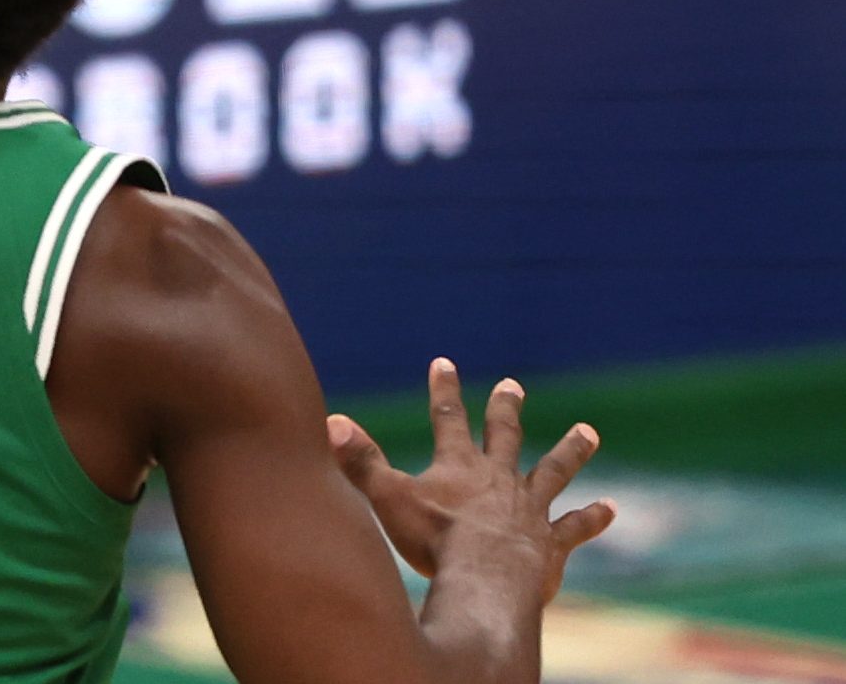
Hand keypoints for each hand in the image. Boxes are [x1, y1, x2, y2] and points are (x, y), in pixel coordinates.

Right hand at [327, 361, 612, 599]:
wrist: (488, 578)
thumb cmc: (436, 540)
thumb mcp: (388, 497)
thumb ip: (362, 461)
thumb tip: (331, 422)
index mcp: (459, 466)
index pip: (448, 417)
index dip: (445, 389)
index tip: (445, 363)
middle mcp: (498, 479)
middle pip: (505, 435)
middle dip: (506, 409)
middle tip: (513, 386)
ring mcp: (529, 509)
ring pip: (553, 471)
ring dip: (570, 450)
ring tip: (588, 432)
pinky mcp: (550, 541)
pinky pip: (575, 526)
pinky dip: (593, 517)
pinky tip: (610, 509)